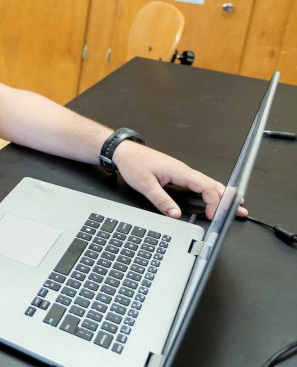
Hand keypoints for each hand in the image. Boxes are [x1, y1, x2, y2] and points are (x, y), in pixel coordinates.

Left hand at [113, 141, 244, 219]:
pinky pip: (199, 183)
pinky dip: (211, 190)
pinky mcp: (178, 174)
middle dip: (227, 198)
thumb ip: (161, 200)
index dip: (214, 202)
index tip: (213, 215)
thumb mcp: (145, 185)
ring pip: (208, 183)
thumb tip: (175, 214)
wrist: (125, 151)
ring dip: (222, 194)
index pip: (206, 187)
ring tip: (234, 204)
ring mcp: (182, 171)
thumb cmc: (134, 163)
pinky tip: (214, 196)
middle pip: (212, 184)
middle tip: (240, 210)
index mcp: (180, 171)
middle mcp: (184, 170)